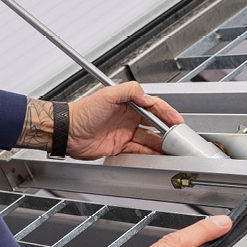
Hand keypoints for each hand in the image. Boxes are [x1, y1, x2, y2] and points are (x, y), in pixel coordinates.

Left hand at [20, 83, 182, 158]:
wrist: (68, 131)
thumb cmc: (83, 111)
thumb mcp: (107, 95)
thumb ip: (129, 91)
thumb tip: (147, 97)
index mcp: (127, 103)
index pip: (153, 107)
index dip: (167, 113)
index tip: (177, 120)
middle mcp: (128, 117)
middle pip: (154, 124)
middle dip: (167, 130)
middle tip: (178, 137)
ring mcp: (124, 132)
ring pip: (148, 139)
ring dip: (160, 144)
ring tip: (172, 148)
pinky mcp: (119, 146)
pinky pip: (139, 150)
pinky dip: (149, 153)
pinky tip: (158, 155)